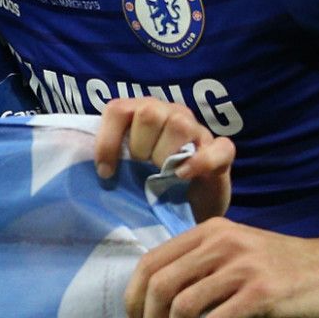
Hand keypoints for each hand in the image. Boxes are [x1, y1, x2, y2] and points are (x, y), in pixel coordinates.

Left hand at [93, 97, 232, 219]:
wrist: (190, 208)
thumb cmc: (152, 185)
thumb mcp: (128, 169)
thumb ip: (115, 159)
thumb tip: (96, 171)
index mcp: (142, 112)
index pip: (118, 109)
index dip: (107, 140)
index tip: (105, 172)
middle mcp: (171, 113)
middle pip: (148, 113)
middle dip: (139, 147)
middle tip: (142, 170)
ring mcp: (198, 130)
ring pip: (179, 125)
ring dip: (165, 155)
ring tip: (163, 175)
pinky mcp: (222, 150)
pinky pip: (218, 147)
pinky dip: (200, 162)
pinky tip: (184, 175)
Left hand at [124, 218, 318, 317]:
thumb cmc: (283, 266)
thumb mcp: (236, 251)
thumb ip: (202, 264)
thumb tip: (159, 299)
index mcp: (208, 232)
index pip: (151, 262)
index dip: (133, 296)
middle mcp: (220, 244)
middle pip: (161, 284)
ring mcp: (241, 267)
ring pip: (184, 305)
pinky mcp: (261, 294)